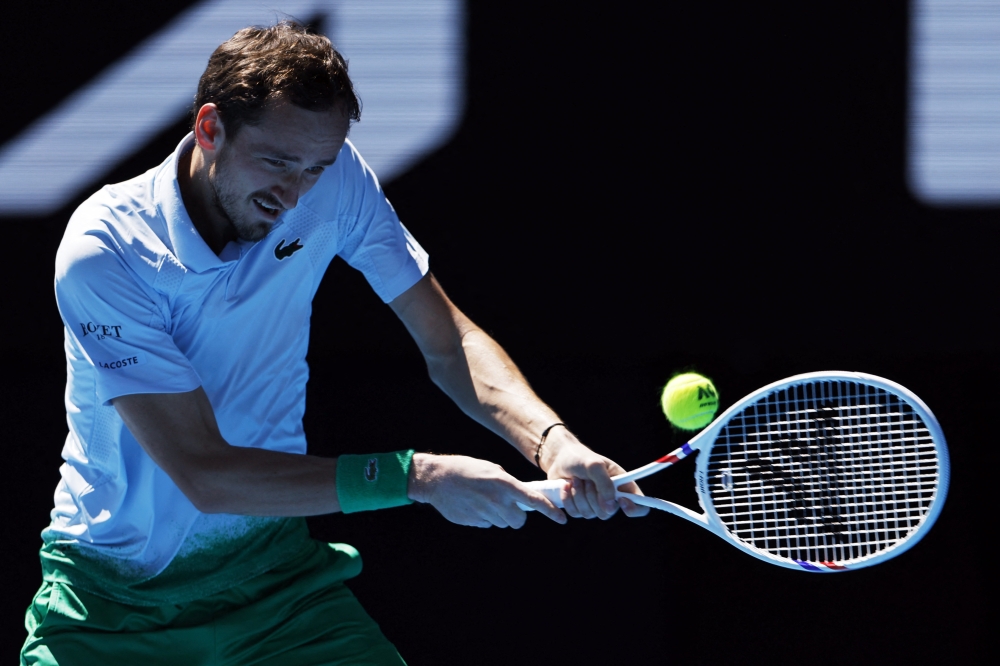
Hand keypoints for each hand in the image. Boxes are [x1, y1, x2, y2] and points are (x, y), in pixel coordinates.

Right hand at [407, 453, 567, 527]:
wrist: (436, 478)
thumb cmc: (466, 469)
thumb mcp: (492, 469)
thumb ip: (509, 484)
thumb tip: (522, 498)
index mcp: (504, 484)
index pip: (534, 501)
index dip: (551, 511)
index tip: (562, 519)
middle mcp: (496, 500)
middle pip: (519, 520)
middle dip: (516, 515)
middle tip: (508, 505)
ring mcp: (484, 513)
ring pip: (503, 523)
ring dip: (500, 515)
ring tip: (485, 500)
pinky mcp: (473, 521)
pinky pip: (487, 524)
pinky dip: (485, 518)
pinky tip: (474, 505)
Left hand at [541, 428, 649, 520]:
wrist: (560, 458)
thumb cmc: (581, 458)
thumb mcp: (594, 465)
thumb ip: (604, 484)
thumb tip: (610, 508)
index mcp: (623, 485)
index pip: (640, 505)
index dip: (635, 508)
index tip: (621, 501)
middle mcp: (611, 498)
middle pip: (608, 513)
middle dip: (593, 496)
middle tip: (587, 480)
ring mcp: (595, 504)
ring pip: (589, 514)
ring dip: (578, 495)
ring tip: (575, 480)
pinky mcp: (580, 508)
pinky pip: (575, 513)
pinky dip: (568, 499)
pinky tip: (566, 486)